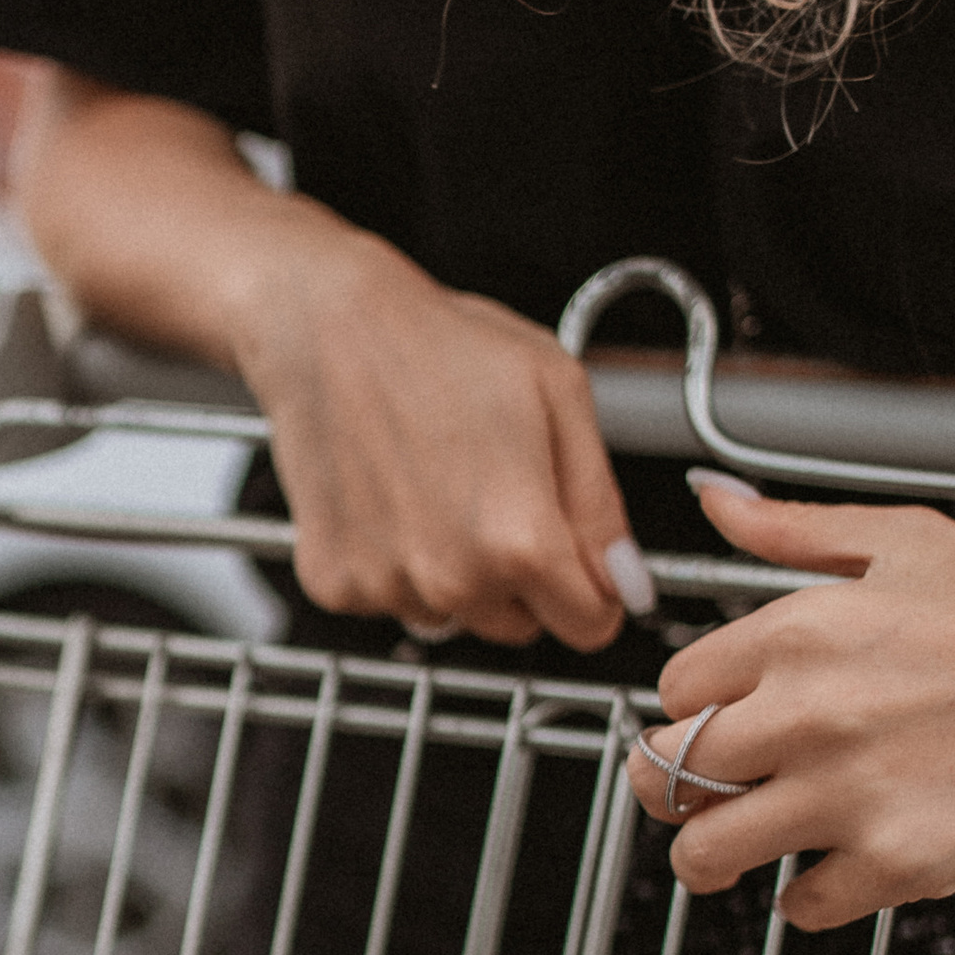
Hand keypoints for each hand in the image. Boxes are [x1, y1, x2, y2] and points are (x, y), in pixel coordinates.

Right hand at [8, 79, 649, 652]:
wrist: (326, 329)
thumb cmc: (442, 347)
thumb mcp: (560, 396)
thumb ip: (603, 506)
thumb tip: (629, 584)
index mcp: (522, 539)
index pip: (591, 625)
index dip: (595, 587)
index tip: (577, 554)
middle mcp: (452, 578)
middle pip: (522, 626)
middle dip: (523, 578)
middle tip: (496, 492)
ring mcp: (387, 584)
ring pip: (454, 616)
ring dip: (456, 572)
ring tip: (436, 485)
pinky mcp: (333, 581)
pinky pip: (389, 599)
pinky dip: (394, 562)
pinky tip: (390, 497)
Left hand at [627, 476, 954, 929]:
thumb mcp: (912, 542)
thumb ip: (797, 528)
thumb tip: (718, 502)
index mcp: (800, 631)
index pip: (675, 686)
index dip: (690, 706)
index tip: (712, 717)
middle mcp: (808, 713)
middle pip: (666, 771)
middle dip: (669, 785)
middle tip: (695, 793)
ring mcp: (847, 793)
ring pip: (705, 852)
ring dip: (708, 856)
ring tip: (731, 849)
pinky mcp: (893, 862)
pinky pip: (800, 905)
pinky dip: (806, 898)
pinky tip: (826, 871)